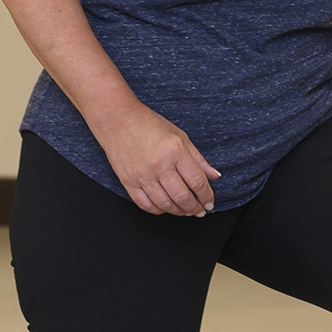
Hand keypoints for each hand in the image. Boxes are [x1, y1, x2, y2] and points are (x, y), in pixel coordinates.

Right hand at [96, 103, 220, 215]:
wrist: (117, 119)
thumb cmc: (148, 124)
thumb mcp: (180, 136)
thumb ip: (198, 159)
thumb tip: (214, 176)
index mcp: (175, 151)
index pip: (197, 182)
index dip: (206, 196)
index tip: (210, 202)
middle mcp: (159, 165)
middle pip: (182, 197)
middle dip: (195, 208)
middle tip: (200, 210)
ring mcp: (142, 176)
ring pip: (165, 205)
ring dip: (179, 212)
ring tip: (186, 211)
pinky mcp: (128, 182)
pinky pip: (145, 205)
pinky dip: (158, 210)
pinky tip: (166, 208)